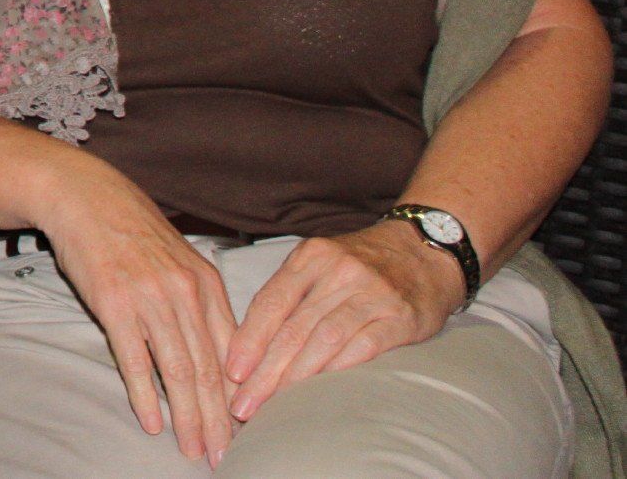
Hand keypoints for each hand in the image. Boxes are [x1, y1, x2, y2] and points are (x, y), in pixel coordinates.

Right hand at [31, 162, 238, 463]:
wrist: (85, 196)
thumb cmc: (131, 231)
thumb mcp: (178, 260)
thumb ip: (200, 304)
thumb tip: (220, 351)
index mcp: (205, 284)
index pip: (232, 352)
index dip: (240, 395)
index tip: (246, 429)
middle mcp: (183, 293)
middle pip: (208, 368)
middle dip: (218, 418)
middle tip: (224, 455)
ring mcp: (149, 298)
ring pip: (177, 370)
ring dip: (187, 416)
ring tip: (194, 449)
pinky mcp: (114, 303)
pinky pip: (133, 359)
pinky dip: (144, 394)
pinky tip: (152, 422)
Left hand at [224, 223, 463, 421]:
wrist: (425, 252)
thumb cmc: (361, 264)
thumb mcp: (320, 263)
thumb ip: (288, 294)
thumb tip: (249, 343)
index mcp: (311, 256)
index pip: (270, 302)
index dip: (249, 340)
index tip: (232, 372)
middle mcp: (339, 271)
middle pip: (293, 327)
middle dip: (265, 370)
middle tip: (244, 403)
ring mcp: (372, 293)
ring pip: (324, 339)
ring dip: (296, 376)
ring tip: (275, 404)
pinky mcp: (401, 316)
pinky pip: (364, 346)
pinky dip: (338, 369)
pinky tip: (320, 391)